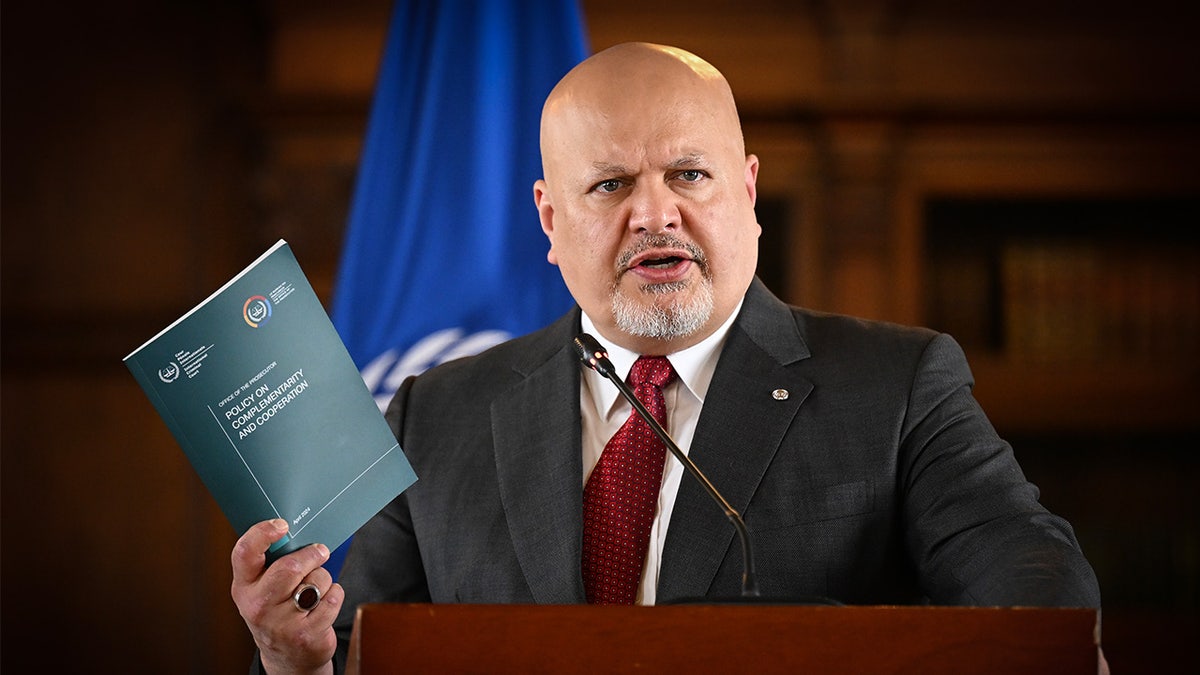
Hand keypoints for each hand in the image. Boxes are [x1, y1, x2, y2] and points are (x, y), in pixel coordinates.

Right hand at [231, 519, 341, 674]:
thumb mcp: (262, 588)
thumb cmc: (277, 610)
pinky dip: (334, 594)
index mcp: (244, 587)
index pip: (245, 553)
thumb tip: (295, 529)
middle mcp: (258, 605)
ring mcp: (281, 623)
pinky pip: (332, 597)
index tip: (282, 524)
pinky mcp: (306, 634)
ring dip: (323, 578)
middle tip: (320, 551)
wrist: (287, 656)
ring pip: (316, 581)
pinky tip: (323, 603)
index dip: (263, 533)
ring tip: (314, 588)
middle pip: (290, 567)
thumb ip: (271, 562)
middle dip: (311, 555)